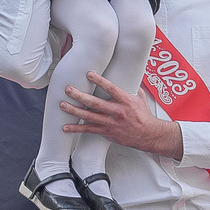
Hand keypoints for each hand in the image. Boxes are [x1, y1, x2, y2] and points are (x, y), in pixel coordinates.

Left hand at [63, 70, 183, 158]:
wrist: (147, 135)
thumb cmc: (143, 115)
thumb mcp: (140, 97)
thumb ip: (131, 86)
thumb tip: (126, 74)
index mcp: (125, 101)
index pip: (111, 88)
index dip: (99, 81)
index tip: (89, 74)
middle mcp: (116, 112)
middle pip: (95, 103)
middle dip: (80, 96)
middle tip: (69, 89)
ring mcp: (110, 123)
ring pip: (89, 116)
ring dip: (74, 110)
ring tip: (62, 105)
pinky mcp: (107, 132)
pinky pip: (89, 130)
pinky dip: (76, 129)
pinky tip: (66, 127)